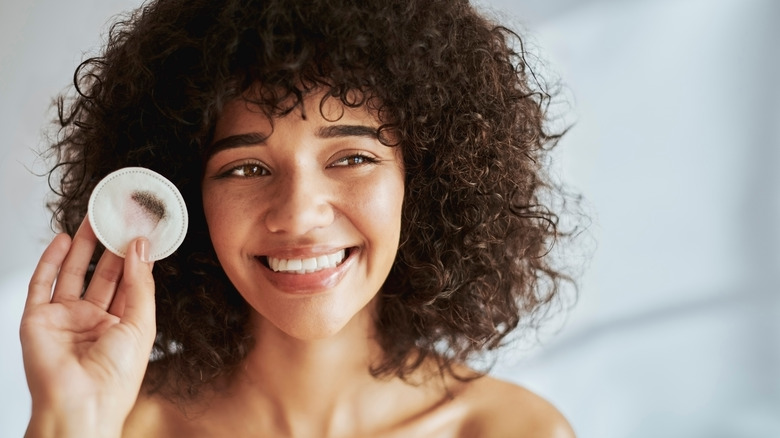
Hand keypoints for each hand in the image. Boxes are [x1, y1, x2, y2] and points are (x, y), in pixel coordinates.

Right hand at [20, 218, 155, 437]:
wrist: (81, 404)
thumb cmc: (116, 377)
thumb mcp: (141, 323)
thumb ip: (140, 284)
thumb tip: (140, 247)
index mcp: (122, 326)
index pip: (130, 283)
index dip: (135, 257)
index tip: (141, 230)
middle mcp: (93, 322)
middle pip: (102, 275)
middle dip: (109, 247)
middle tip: (117, 219)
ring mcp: (65, 321)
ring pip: (73, 275)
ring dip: (83, 248)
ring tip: (94, 220)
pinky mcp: (38, 321)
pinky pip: (42, 285)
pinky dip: (51, 261)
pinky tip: (63, 240)